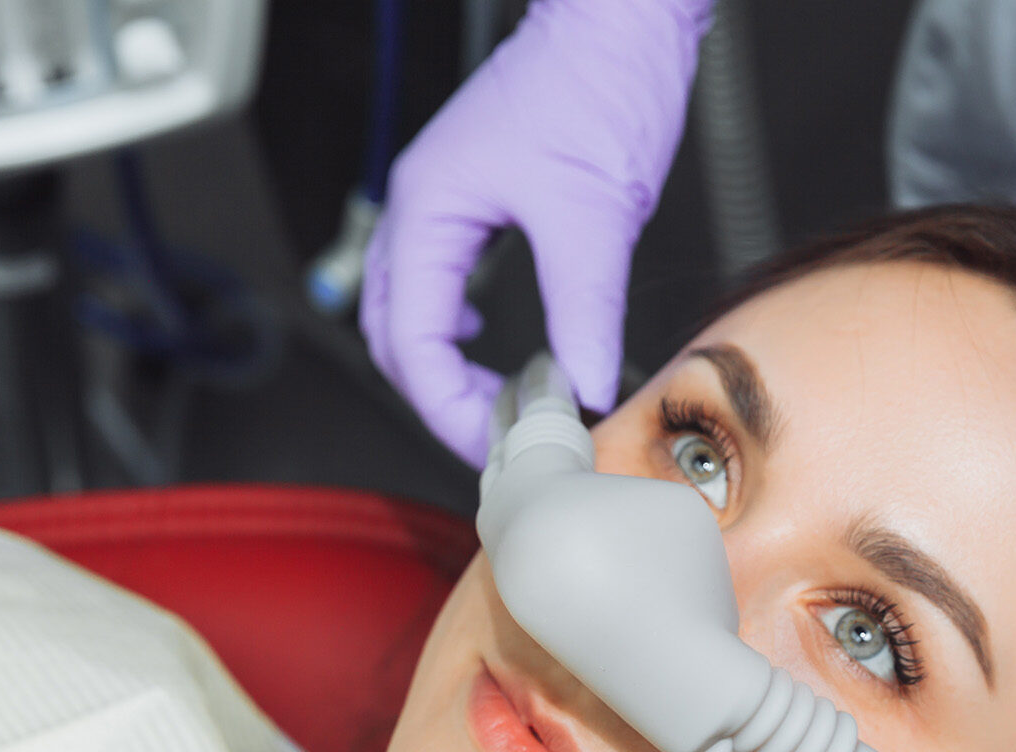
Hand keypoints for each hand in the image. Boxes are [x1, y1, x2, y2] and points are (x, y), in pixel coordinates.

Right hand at [361, 0, 711, 464]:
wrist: (620, 17)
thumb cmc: (599, 81)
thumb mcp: (595, 216)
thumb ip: (584, 312)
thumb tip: (586, 387)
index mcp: (429, 209)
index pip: (412, 342)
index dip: (448, 408)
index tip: (498, 444)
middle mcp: (420, 204)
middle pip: (394, 335)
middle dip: (440, 398)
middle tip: (499, 440)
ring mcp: (442, 198)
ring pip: (408, 309)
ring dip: (443, 367)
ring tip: (497, 406)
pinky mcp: (473, 194)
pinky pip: (437, 279)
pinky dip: (453, 327)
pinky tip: (489, 344)